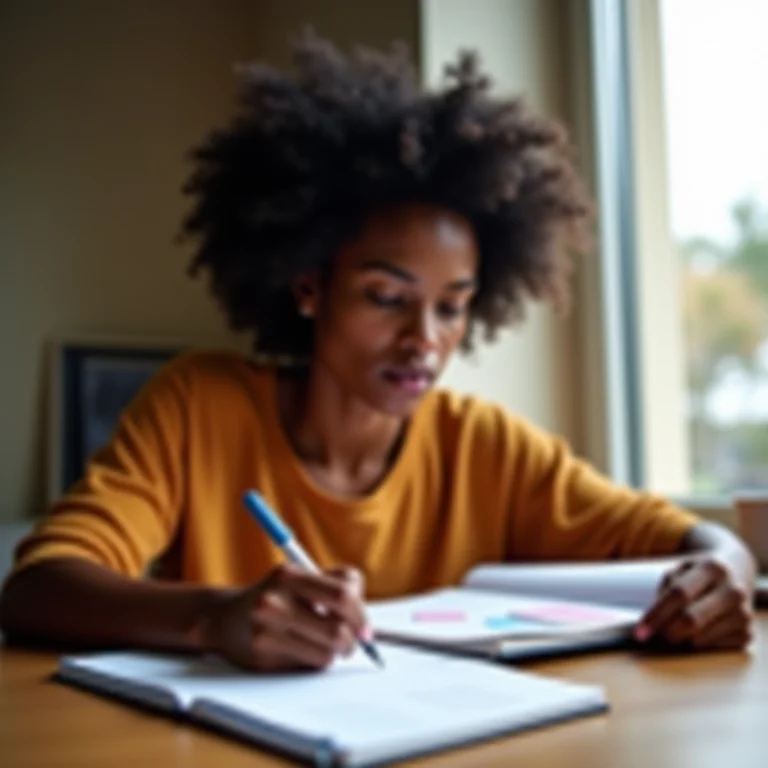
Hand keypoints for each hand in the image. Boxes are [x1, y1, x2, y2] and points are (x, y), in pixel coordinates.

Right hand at [201, 564, 368, 670]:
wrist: (228, 617)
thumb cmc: (278, 596)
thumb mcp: (303, 576)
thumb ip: (339, 584)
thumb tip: (365, 621)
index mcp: (288, 575)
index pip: (343, 595)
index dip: (361, 614)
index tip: (366, 627)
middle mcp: (274, 601)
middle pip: (337, 630)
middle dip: (353, 639)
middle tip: (353, 641)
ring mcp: (265, 631)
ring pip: (326, 653)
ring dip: (335, 653)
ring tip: (326, 644)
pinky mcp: (263, 656)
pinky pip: (309, 665)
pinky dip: (316, 660)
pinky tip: (303, 649)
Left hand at [635, 557, 753, 650]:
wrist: (737, 571)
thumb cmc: (698, 573)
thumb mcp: (680, 569)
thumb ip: (665, 590)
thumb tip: (651, 623)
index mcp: (712, 568)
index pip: (679, 594)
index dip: (656, 614)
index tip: (639, 632)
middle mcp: (732, 590)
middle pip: (690, 620)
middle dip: (666, 632)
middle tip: (654, 635)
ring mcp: (743, 613)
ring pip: (700, 638)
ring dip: (680, 639)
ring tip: (676, 627)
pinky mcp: (747, 633)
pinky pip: (711, 648)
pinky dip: (697, 643)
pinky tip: (698, 630)